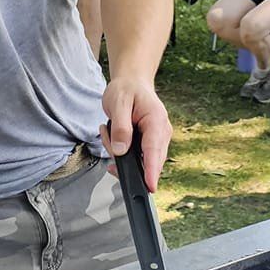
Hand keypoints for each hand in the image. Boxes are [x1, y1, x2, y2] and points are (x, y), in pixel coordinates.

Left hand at [101, 75, 172, 190]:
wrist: (132, 82)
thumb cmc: (127, 89)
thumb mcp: (118, 103)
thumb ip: (120, 127)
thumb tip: (120, 151)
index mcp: (156, 121)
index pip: (154, 151)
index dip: (152, 171)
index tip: (150, 186)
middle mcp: (161, 133)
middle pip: (147, 161)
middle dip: (123, 159)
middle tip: (107, 136)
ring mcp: (157, 140)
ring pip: (139, 161)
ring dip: (119, 152)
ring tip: (108, 130)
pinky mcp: (150, 144)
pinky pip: (135, 157)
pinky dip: (120, 151)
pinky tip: (112, 135)